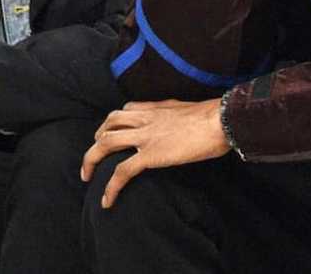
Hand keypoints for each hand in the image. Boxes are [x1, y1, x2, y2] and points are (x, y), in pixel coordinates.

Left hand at [80, 99, 228, 208]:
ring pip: (105, 144)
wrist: (223, 120)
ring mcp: (146, 136)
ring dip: (90, 160)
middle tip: (96, 155)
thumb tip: (191, 124)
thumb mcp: (196, 111)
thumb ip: (184, 117)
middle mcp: (147, 119)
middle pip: (109, 123)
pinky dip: (110, 188)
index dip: (116, 121)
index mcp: (159, 108)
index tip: (115, 132)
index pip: (128, 109)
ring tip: (87, 176)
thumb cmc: (219, 117)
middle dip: (96, 138)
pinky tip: (107, 201)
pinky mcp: (150, 155)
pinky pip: (121, 172)